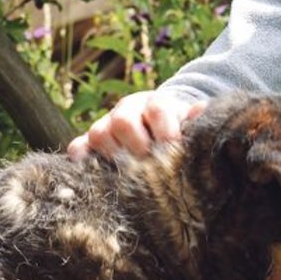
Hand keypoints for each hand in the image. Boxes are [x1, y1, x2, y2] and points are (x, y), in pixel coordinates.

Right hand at [67, 91, 206, 160]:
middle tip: (150, 166)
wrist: (158, 126)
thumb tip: (202, 110)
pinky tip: (95, 176)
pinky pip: (78, 147)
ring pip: (98, 133)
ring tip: (129, 174)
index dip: (166, 131)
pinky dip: (83, 160)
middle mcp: (127, 110)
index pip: (157, 109)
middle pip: (123, 120)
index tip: (173, 149)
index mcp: (155, 103)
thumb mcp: (189, 124)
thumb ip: (195, 120)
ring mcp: (106, 124)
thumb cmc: (177, 128)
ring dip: (113, 155)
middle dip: (137, 145)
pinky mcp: (89, 141)